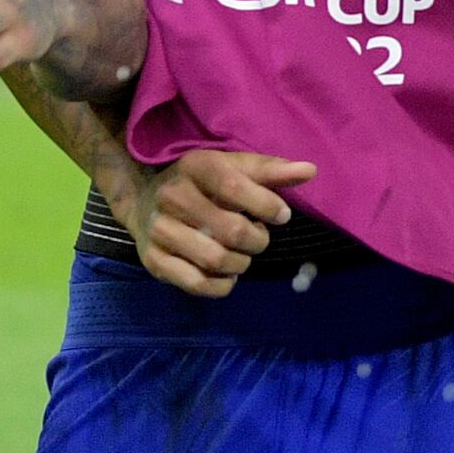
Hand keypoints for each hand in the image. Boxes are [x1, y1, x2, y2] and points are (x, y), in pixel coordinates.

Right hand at [115, 148, 317, 297]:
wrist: (143, 202)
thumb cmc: (203, 185)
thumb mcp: (234, 168)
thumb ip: (271, 171)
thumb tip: (310, 170)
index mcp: (195, 167)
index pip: (235, 187)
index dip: (266, 206)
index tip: (280, 215)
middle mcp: (171, 196)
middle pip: (232, 231)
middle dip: (257, 239)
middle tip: (257, 237)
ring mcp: (159, 230)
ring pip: (217, 260)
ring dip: (242, 263)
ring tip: (241, 254)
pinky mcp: (154, 261)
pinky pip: (199, 284)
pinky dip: (223, 285)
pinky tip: (225, 273)